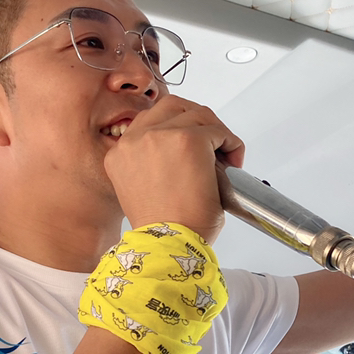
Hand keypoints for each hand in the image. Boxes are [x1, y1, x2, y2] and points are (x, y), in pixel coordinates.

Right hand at [103, 96, 244, 244]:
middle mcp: (134, 139)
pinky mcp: (187, 139)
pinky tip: (232, 162)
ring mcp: (159, 136)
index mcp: (120, 153)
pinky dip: (230, 143)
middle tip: (214, 145)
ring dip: (215, 131)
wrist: (169, 245)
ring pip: (198, 114)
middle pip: (173, 107)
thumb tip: (184, 154)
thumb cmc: (163, 229)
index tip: (192, 147)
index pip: (151, 122)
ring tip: (225, 156)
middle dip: (198, 121)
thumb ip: (154, 164)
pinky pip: (217, 130)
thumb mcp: (145, 189)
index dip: (176, 129)